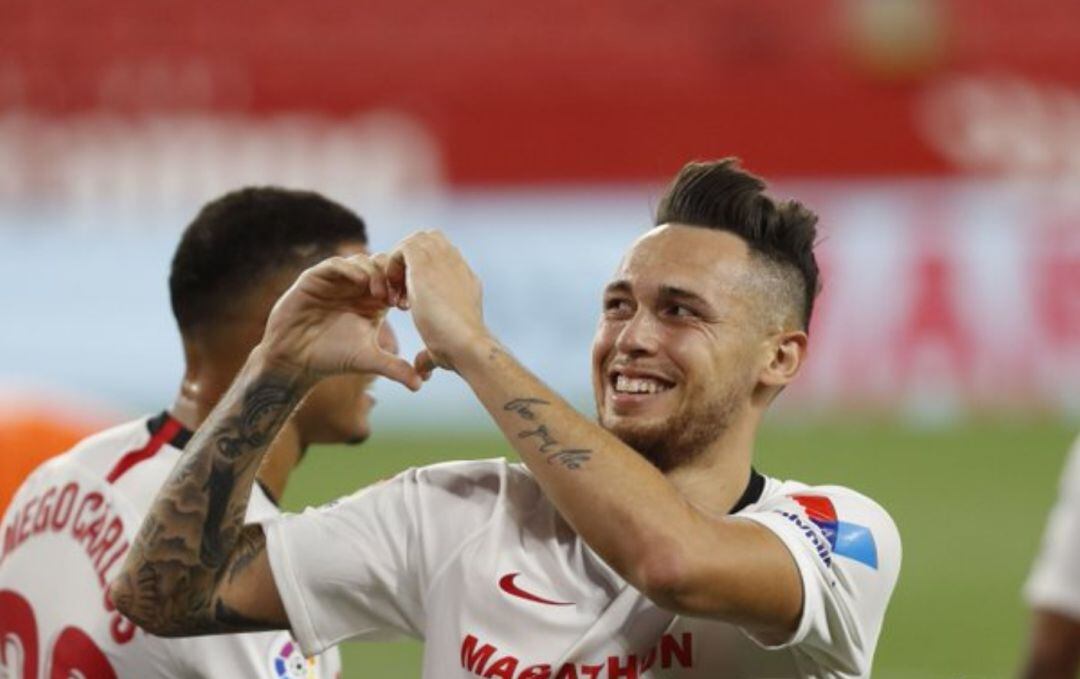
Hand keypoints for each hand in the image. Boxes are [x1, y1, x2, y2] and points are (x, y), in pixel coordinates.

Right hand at [259, 254, 421, 389]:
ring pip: (362, 260)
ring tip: (379, 294)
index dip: (403, 287)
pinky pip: (336, 263)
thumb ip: (394, 368)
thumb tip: (419, 387)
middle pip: (382, 264)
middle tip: (394, 298)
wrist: (295, 360)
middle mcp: (356, 286)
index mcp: (373, 300)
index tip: (407, 305)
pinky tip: (360, 283)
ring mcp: (336, 280)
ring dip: (374, 272)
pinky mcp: (315, 278)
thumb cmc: (332, 358)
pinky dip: (350, 268)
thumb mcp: (369, 359)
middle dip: (391, 276)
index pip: (395, 280)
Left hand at [385, 230, 489, 375]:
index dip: (421, 275)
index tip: (410, 302)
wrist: (467, 345)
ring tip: (395, 294)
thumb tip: (421, 370)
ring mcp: (444, 260)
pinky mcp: (426, 262)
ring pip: (416, 241)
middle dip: (409, 263)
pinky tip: (393, 293)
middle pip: (430, 241)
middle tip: (400, 293)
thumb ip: (429, 354)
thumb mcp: (442, 349)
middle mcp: (457, 265)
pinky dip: (391, 266)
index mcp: (465, 281)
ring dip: (400, 264)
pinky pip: (402, 248)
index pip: (442, 260)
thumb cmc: (459, 353)